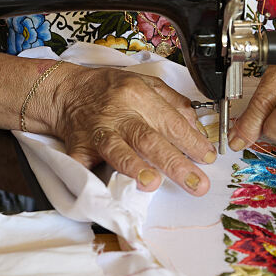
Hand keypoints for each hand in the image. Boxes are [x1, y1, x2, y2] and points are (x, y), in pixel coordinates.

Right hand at [44, 65, 215, 195]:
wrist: (67, 92)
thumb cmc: (110, 89)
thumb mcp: (145, 83)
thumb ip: (173, 103)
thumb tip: (196, 129)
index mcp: (137, 94)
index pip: (170, 120)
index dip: (192, 141)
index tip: (208, 158)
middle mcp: (118, 113)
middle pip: (148, 138)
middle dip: (174, 163)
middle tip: (197, 184)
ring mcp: (96, 132)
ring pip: (116, 150)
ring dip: (134, 167)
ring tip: (152, 183)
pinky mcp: (78, 148)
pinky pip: (82, 164)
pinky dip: (90, 178)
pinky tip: (103, 192)